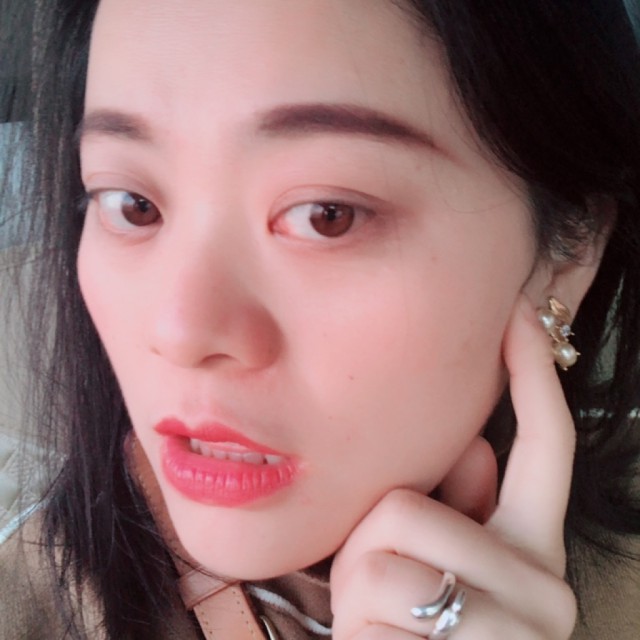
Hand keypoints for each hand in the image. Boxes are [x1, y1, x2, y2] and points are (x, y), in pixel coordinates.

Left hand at [330, 294, 576, 638]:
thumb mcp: (418, 567)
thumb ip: (452, 506)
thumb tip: (477, 445)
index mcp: (533, 551)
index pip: (544, 443)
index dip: (531, 372)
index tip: (519, 310)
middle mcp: (546, 585)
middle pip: (410, 505)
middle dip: (368, 549)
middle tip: (383, 603)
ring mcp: (523, 628)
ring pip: (387, 552)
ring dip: (359, 595)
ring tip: (386, 635)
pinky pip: (381, 600)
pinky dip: (362, 630)